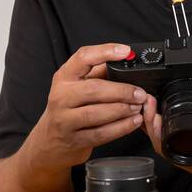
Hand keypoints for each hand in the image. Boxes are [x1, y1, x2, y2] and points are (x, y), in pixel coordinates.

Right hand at [28, 43, 146, 169]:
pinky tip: (133, 122)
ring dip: (122, 110)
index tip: (126, 52)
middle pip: (93, 89)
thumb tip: (125, 59)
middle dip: (121, 91)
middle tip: (140, 93)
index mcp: (64, 77)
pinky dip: (120, 128)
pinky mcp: (74, 139)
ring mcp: (65, 120)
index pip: (83, 58)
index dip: (106, 52)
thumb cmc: (69, 107)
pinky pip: (100, 134)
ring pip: (96, 113)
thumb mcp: (77, 84)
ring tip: (138, 107)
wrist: (51, 139)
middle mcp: (61, 96)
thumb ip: (98, 72)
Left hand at [140, 92, 191, 179]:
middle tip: (146, 102)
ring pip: (166, 148)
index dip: (157, 131)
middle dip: (151, 126)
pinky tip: (159, 115)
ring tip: (149, 105)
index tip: (152, 110)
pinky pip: (173, 145)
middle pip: (164, 149)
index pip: (172, 149)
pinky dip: (164, 130)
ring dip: (155, 128)